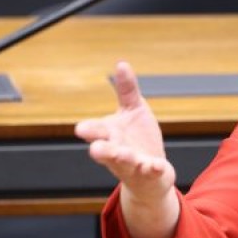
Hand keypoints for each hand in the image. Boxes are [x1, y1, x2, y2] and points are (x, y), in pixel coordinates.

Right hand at [75, 61, 179, 237]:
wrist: (152, 174)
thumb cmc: (138, 139)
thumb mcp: (133, 111)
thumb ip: (127, 90)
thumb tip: (121, 63)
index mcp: (109, 134)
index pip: (95, 131)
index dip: (89, 130)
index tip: (81, 129)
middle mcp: (117, 151)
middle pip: (104, 150)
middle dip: (101, 149)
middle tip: (96, 148)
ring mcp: (133, 164)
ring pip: (124, 162)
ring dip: (124, 158)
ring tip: (125, 154)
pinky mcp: (150, 173)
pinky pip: (150, 172)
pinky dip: (152, 169)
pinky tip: (156, 165)